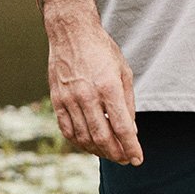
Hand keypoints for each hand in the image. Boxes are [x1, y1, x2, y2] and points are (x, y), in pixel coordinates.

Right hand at [45, 7, 143, 165]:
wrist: (73, 34)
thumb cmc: (102, 50)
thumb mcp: (123, 70)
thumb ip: (127, 101)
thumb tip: (131, 130)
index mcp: (108, 85)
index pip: (121, 125)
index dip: (130, 146)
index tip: (137, 159)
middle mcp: (87, 95)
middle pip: (102, 136)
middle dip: (116, 153)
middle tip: (125, 159)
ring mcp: (69, 99)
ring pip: (84, 137)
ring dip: (98, 150)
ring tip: (111, 154)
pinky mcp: (57, 101)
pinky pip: (68, 130)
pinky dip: (79, 142)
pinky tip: (90, 145)